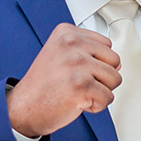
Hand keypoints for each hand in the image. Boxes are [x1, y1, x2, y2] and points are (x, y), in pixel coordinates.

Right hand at [8, 24, 120, 138]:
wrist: (23, 108)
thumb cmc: (43, 85)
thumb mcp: (61, 54)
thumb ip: (87, 51)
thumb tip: (117, 62)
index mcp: (67, 33)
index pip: (107, 44)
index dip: (96, 62)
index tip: (75, 70)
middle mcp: (72, 44)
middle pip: (114, 61)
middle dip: (102, 77)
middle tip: (77, 83)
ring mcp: (77, 64)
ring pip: (115, 79)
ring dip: (100, 91)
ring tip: (77, 92)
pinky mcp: (82, 85)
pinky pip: (108, 98)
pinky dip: (96, 106)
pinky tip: (77, 102)